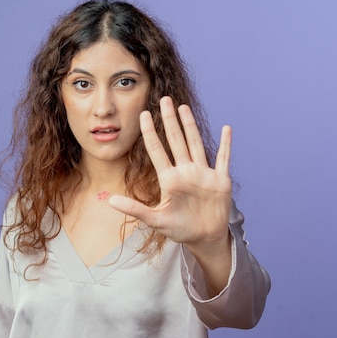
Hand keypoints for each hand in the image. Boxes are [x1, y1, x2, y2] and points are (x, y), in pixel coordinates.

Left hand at [109, 96, 232, 262]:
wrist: (204, 238)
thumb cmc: (179, 229)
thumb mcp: (155, 220)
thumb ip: (134, 209)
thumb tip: (109, 201)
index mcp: (169, 179)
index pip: (157, 150)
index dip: (150, 132)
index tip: (143, 114)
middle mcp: (185, 172)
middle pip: (176, 140)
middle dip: (169, 120)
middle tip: (164, 99)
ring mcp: (203, 174)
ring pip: (196, 144)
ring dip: (190, 126)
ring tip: (183, 107)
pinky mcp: (220, 180)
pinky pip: (224, 159)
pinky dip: (226, 145)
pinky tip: (226, 128)